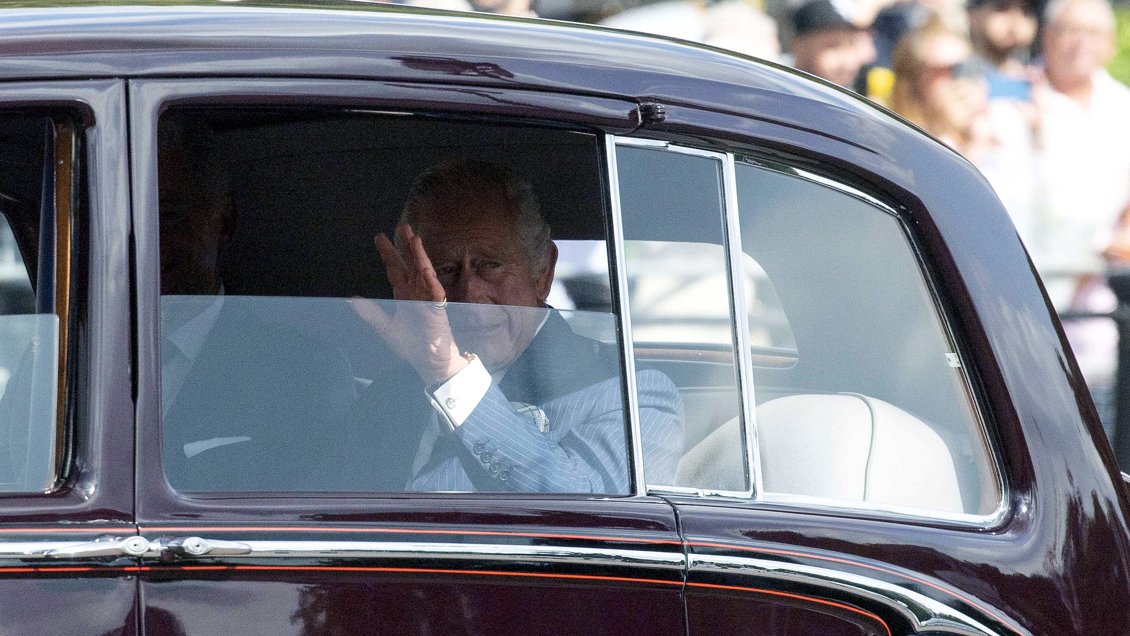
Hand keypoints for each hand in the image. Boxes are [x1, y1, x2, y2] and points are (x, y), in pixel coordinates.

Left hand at [353, 223, 469, 384]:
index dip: (388, 253)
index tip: (380, 237)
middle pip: (411, 264)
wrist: (428, 362)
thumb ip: (371, 313)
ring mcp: (428, 300)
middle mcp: (416, 292)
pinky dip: (431, 281)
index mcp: (404, 294)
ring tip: (415, 239)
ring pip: (424, 272)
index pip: (395, 269)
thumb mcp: (385, 327)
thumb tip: (352, 299)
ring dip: (420, 256)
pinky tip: (425, 270)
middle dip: (407, 246)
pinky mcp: (437, 311)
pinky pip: (434, 293)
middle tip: (403, 226)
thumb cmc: (411, 345)